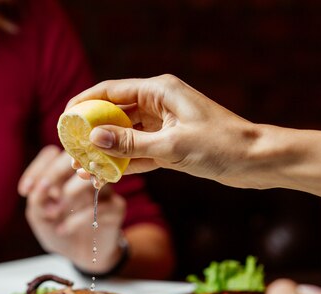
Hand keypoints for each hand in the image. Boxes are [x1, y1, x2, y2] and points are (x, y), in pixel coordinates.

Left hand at [18, 145, 125, 273]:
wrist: (81, 256)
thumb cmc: (60, 230)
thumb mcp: (40, 218)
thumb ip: (36, 200)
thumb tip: (40, 186)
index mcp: (64, 173)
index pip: (52, 155)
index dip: (37, 169)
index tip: (25, 191)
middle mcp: (86, 175)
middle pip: (74, 157)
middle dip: (54, 172)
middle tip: (45, 192)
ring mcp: (103, 189)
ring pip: (92, 175)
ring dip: (69, 191)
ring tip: (56, 212)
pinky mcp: (116, 207)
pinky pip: (100, 204)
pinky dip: (77, 218)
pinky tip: (63, 230)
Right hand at [67, 75, 270, 188]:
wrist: (256, 162)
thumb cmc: (220, 146)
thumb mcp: (172, 145)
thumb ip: (130, 143)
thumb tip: (93, 139)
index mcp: (159, 91)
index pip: (111, 91)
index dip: (84, 103)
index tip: (65, 119)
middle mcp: (158, 104)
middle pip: (114, 115)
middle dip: (91, 133)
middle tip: (71, 152)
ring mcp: (163, 125)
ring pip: (125, 136)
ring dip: (106, 153)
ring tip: (83, 169)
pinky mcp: (169, 144)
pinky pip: (139, 152)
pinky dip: (124, 164)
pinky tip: (105, 176)